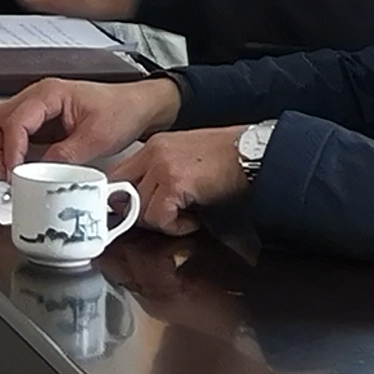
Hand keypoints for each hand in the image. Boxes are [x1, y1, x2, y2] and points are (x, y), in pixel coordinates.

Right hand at [0, 72, 180, 175]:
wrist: (137, 106)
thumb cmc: (121, 111)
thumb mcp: (97, 139)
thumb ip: (66, 156)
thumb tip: (41, 173)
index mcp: (49, 94)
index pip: (15, 121)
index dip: (10, 149)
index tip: (14, 172)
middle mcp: (37, 96)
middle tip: (6, 173)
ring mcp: (36, 107)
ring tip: (10, 171)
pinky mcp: (40, 119)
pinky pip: (13, 132)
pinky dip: (11, 149)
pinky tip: (22, 165)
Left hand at [116, 128, 254, 231]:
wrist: (255, 154)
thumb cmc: (229, 158)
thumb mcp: (187, 159)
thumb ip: (162, 173)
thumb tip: (142, 199)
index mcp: (154, 147)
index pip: (118, 174)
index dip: (121, 199)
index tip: (128, 213)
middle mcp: (154, 154)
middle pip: (122, 192)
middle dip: (137, 213)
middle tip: (161, 220)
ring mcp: (163, 167)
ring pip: (138, 208)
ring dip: (160, 221)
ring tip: (183, 217)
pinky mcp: (176, 183)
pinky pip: (159, 217)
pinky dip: (175, 226)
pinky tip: (192, 220)